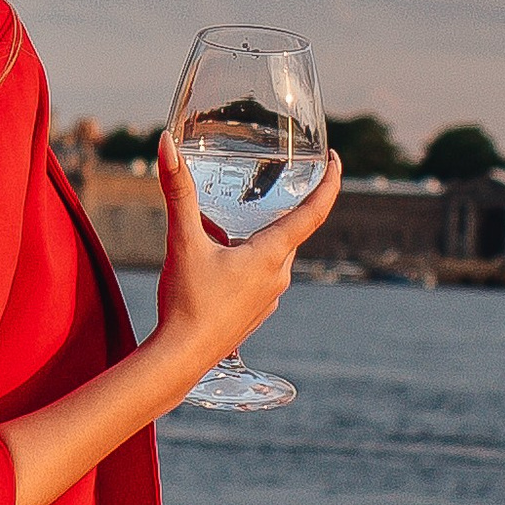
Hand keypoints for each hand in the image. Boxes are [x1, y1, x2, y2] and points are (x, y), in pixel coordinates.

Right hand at [149, 131, 342, 389]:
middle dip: (281, 209)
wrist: (180, 359)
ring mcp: (268, 299)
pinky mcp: (254, 314)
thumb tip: (166, 144)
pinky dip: (246, 263)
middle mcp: (277, 277)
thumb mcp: (182, 241)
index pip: (314, 213)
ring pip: (272, 256)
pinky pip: (259, 278)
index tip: (337, 160)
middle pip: (290, 232)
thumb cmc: (186, 302)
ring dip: (256, 238)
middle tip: (267, 186)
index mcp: (270, 256)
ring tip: (224, 229)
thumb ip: (177, 192)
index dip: (330, 183)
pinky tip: (216, 265)